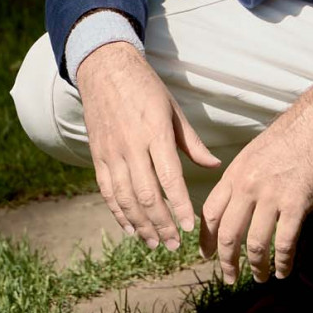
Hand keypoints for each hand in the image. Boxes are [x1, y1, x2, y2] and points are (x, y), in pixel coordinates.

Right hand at [75, 40, 221, 248]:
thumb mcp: (173, 109)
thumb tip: (215, 167)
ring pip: (125, 198)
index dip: (179, 205)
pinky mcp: (97, 155)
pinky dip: (118, 213)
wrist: (104, 69)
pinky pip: (107, 190)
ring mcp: (111, 152)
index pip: (169, 177)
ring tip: (154, 243)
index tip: (189, 227)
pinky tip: (130, 228)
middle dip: (161, 224)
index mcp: (155, 132)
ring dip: (140, 224)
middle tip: (173, 244)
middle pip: (146, 194)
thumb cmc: (145, 88)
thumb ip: (192, 142)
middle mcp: (131, 145)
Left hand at [200, 71, 312, 284]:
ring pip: (255, 244)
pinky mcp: (297, 204)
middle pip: (228, 235)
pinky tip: (284, 271)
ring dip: (256, 267)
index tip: (206, 255)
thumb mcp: (251, 156)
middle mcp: (247, 188)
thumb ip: (240, 180)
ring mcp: (271, 197)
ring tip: (259, 277)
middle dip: (226, 262)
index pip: (209, 214)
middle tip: (228, 278)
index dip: (206, 239)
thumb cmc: (286, 139)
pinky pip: (285, 242)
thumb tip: (233, 205)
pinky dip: (283, 262)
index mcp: (233, 175)